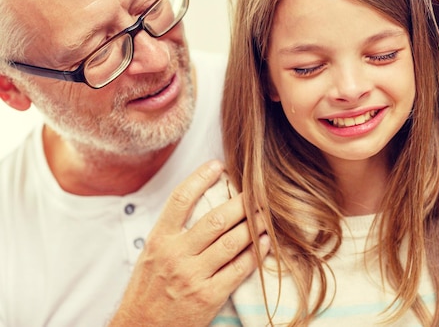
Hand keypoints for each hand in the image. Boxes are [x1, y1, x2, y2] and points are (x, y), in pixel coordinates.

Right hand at [109, 160, 268, 326]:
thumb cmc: (149, 291)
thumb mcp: (151, 256)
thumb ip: (173, 232)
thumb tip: (200, 202)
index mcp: (159, 240)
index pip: (180, 200)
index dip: (200, 178)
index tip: (218, 165)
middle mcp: (175, 255)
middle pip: (215, 219)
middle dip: (241, 203)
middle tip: (258, 190)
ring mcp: (192, 276)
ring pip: (231, 242)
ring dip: (254, 226)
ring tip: (267, 214)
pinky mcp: (208, 296)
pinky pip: (238, 269)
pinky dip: (256, 254)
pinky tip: (266, 243)